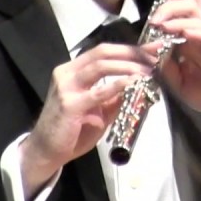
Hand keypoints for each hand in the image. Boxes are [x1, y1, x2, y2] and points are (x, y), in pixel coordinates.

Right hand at [18, 43, 156, 197]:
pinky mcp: (69, 104)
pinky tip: (132, 83)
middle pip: (103, 52)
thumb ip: (115, 97)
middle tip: (154, 57)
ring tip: (148, 69)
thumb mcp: (99, 110)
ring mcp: (66, 87)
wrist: (46, 151)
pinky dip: (117, 85)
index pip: (104, 51)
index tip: (152, 50)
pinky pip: (97, 91)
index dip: (129, 49)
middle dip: (131, 52)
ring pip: (100, 65)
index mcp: (74, 70)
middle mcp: (68, 73)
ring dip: (127, 65)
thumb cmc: (72, 131)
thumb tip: (140, 86)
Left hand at [152, 0, 200, 128]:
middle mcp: (197, 33)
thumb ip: (164, 66)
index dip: (161, 8)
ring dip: (175, 16)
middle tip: (154, 22)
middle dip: (166, 7)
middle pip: (185, 2)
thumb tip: (147, 50)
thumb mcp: (177, 82)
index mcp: (186, 38)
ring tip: (162, 26)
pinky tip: (184, 34)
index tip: (148, 23)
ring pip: (195, 12)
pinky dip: (195, 31)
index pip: (176, 9)